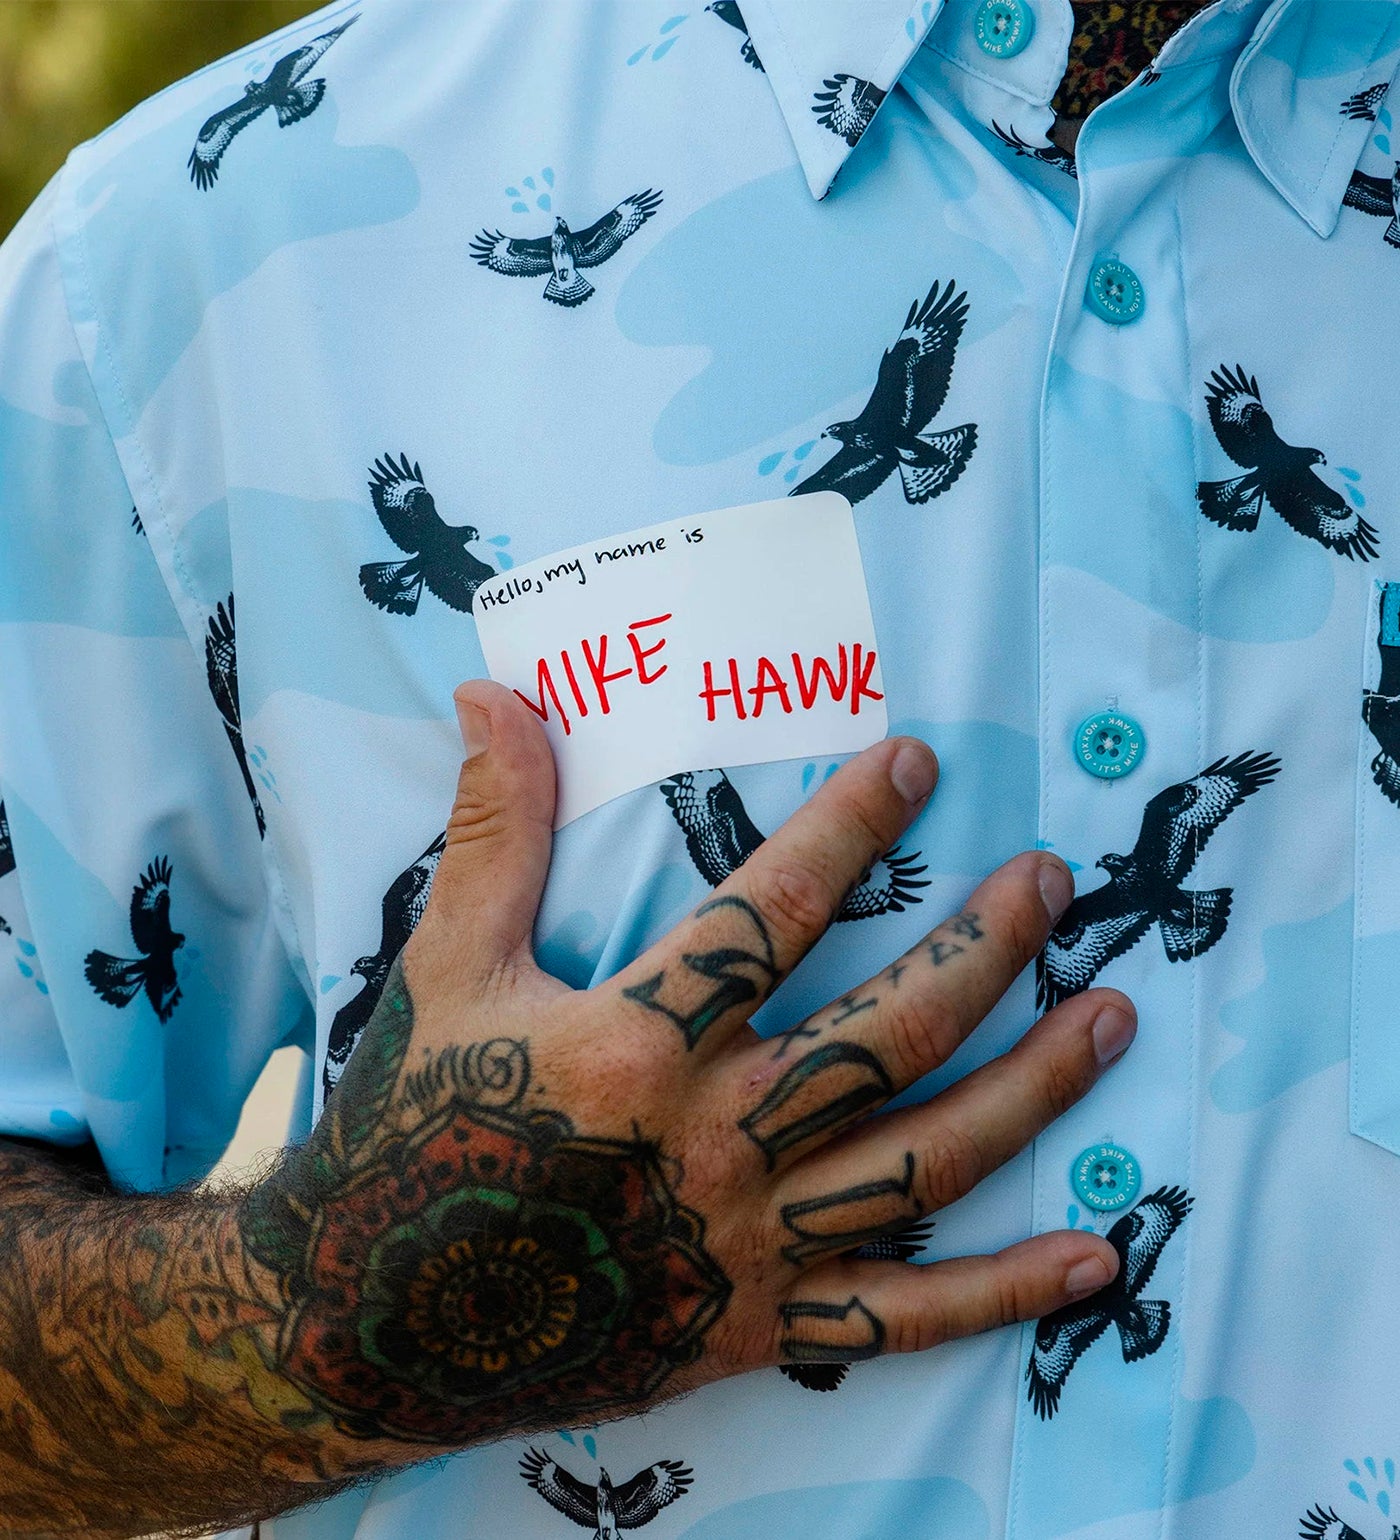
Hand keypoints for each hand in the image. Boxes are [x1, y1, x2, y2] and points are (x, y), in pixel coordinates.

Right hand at [241, 681, 1132, 1457]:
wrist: (379, 1318)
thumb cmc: (415, 1127)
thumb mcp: (445, 967)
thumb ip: (492, 834)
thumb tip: (490, 696)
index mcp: (637, 1043)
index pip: (770, 911)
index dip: (850, 827)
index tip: (917, 763)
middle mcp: (715, 1138)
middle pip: (885, 1033)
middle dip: (982, 949)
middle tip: (1048, 882)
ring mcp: (752, 1240)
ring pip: (925, 1158)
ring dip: (1032, 1085)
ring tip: (1111, 1014)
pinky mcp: (768, 1326)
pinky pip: (906, 1314)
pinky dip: (1006, 1290)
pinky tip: (1098, 1252)